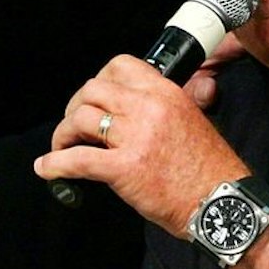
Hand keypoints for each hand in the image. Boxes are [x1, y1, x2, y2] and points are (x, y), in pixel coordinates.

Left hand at [35, 55, 246, 235]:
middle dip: (74, 107)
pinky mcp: (124, 168)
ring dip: (62, 134)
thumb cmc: (209, 169)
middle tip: (73, 127)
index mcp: (166, 93)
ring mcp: (135, 137)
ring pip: (80, 119)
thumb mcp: (194, 120)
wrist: (222, 202)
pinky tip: (46, 169)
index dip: (98, 81)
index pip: (120, 66)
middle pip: (92, 89)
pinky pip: (77, 159)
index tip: (92, 100)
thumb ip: (165, 107)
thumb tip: (138, 106)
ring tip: (61, 149)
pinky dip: (54, 164)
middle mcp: (149, 107)